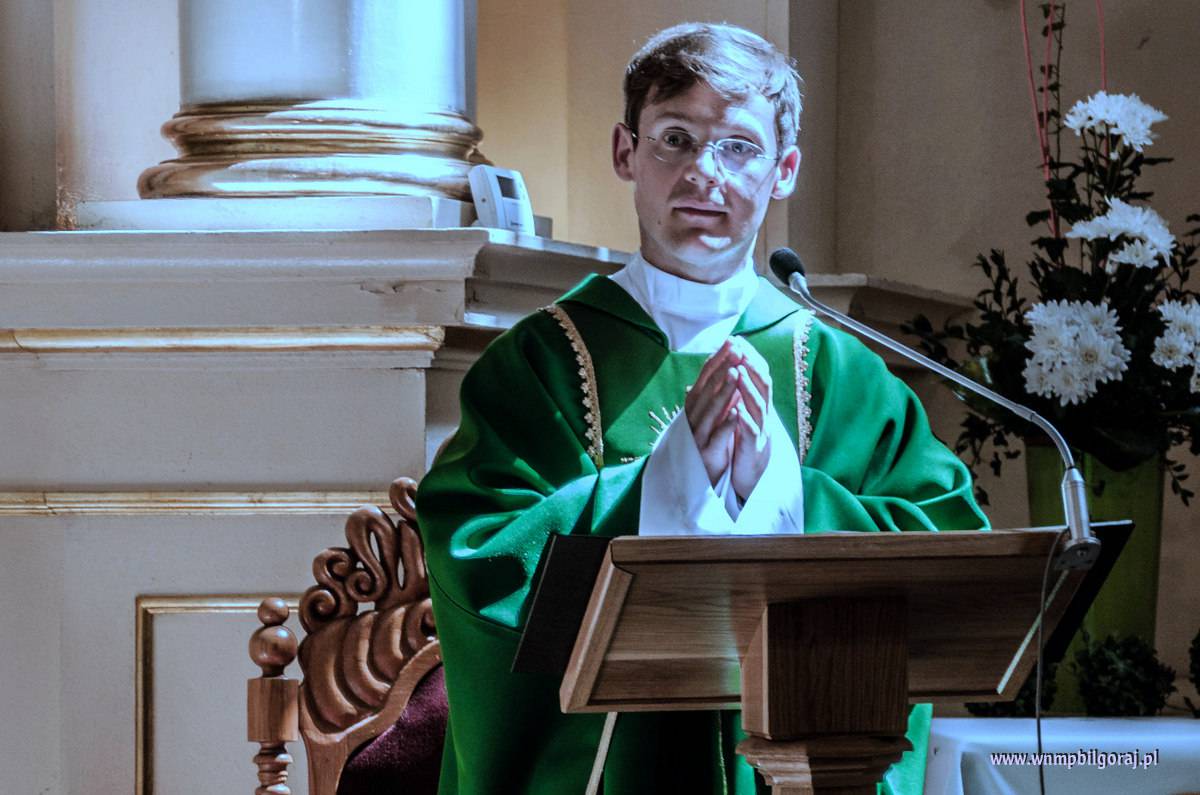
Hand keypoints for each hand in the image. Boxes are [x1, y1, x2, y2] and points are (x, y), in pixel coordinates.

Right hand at [684, 341, 741, 485]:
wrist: (697, 471)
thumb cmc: (707, 436)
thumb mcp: (711, 411)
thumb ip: (718, 391)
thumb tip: (731, 365)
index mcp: (695, 403)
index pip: (706, 375)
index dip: (719, 358)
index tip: (733, 342)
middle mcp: (694, 414)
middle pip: (709, 388)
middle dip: (723, 369)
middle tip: (737, 350)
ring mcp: (698, 432)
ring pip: (712, 409)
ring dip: (725, 391)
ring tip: (737, 374)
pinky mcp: (706, 451)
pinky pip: (717, 435)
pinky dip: (726, 423)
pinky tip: (736, 412)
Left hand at [727, 339, 772, 501]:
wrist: (750, 475)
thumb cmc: (744, 440)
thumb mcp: (741, 413)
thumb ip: (738, 392)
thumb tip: (729, 367)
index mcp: (758, 403)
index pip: (758, 374)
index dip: (750, 357)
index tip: (737, 340)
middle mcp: (763, 413)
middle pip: (763, 384)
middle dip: (752, 365)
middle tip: (740, 349)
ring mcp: (761, 429)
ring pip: (758, 405)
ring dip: (748, 387)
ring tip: (739, 372)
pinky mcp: (754, 447)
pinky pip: (750, 431)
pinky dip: (744, 419)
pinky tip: (737, 409)